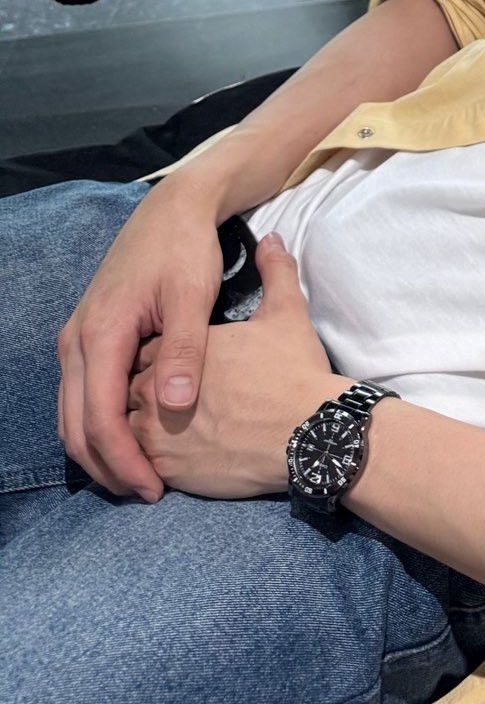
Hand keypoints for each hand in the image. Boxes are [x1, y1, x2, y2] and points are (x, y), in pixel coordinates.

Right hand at [56, 178, 226, 500]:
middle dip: (107, 467)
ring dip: (100, 450)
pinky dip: (99, 425)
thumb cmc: (187, 250)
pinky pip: (81, 395)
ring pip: (73, 415)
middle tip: (148, 495)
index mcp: (102, 333)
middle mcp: (78, 341)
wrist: (175, 208)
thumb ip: (183, 351)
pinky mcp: (89, 337)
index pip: (98, 419)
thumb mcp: (192, 297)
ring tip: (142, 476)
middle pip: (75, 426)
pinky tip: (135, 438)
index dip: (123, 461)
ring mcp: (79, 339)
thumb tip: (175, 406)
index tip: (153, 491)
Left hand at [125, 235, 342, 500]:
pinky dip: (146, 459)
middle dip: (142, 393)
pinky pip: (139, 464)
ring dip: (138, 429)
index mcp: (173, 346)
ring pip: (127, 430)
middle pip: (127, 390)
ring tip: (169, 431)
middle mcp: (151, 390)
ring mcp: (154, 433)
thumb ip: (274, 272)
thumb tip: (272, 240)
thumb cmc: (292, 371)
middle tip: (172, 399)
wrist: (309, 432)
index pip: (144, 350)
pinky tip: (172, 456)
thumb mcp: (286, 313)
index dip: (156, 354)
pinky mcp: (166, 470)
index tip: (174, 357)